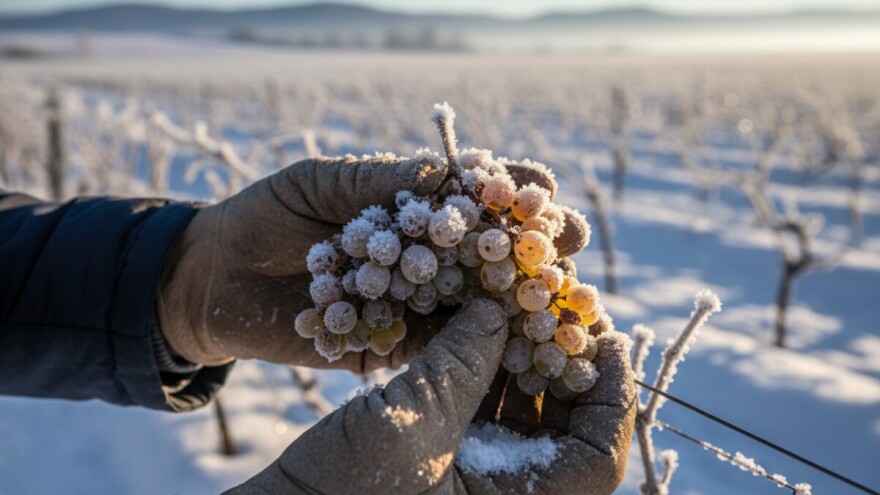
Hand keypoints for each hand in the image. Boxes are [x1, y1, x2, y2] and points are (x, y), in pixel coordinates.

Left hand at [158, 155, 588, 369]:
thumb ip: (383, 183)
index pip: (474, 198)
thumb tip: (454, 175)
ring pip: (474, 303)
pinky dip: (470, 344)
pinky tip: (505, 340)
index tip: (542, 189)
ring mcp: (411, 305)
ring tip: (552, 294)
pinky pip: (435, 348)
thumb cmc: (265, 215)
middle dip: (531, 246)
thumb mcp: (322, 183)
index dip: (511, 192)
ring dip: (514, 299)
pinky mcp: (391, 347)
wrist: (214, 279)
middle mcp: (422, 259)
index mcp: (411, 210)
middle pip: (490, 252)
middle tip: (568, 242)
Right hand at [226, 299, 635, 493]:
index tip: (604, 333)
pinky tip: (471, 325)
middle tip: (552, 304)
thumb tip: (498, 308)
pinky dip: (481, 369)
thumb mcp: (408, 428)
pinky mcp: (446, 463)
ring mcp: (477, 481)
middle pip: (566, 427)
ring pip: (525, 413)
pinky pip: (483, 411)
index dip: (613, 392)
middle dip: (560, 362)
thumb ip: (460, 365)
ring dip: (519, 358)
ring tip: (511, 303)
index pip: (600, 457)